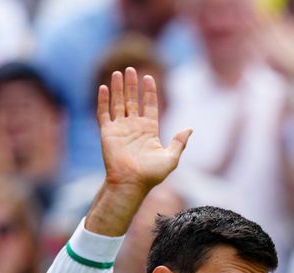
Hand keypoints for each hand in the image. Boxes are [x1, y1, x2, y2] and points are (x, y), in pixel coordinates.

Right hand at [98, 68, 189, 191]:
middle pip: (132, 100)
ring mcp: (120, 129)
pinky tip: (105, 87)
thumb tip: (190, 128)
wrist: (131, 183)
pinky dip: (104, 100)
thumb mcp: (171, 158)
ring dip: (118, 88)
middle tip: (131, 69)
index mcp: (149, 130)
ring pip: (118, 103)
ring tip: (119, 72)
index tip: (149, 77)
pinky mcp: (107, 132)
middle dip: (132, 85)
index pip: (150, 105)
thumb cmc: (151, 174)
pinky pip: (104, 113)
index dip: (149, 92)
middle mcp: (134, 127)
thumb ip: (179, 142)